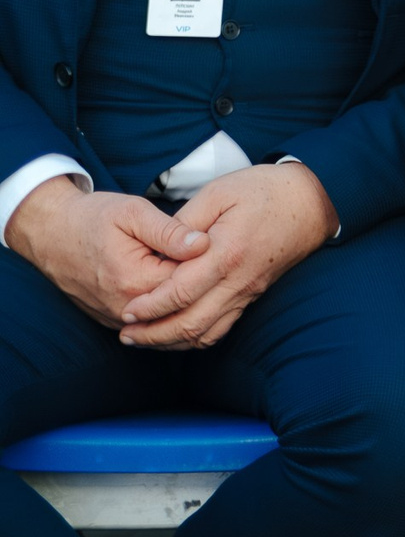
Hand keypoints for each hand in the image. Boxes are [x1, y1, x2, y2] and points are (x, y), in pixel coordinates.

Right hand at [5, 175, 206, 329]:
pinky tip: (182, 288)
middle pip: (183, 305)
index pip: (191, 283)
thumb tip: (204, 244)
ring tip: (199, 272)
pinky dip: (169, 309)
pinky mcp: (112, 320)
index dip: (211, 265)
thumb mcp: (133, 212)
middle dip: (202, 284)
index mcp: (136, 280)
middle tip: (214, 258)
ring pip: (168, 318)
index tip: (223, 244)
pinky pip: (150, 323)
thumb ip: (170, 231)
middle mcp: (126, 307)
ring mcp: (117, 318)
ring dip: (187, 299)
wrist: (49, 233)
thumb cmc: (92, 218)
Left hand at [117, 164, 335, 348]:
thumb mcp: (218, 193)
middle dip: (154, 334)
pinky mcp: (254, 294)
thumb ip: (185, 223)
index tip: (126, 311)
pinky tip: (177, 333)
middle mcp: (238, 279)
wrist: (312, 200)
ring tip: (144, 339)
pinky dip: (197, 337)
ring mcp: (248, 290)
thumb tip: (158, 250)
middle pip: (191, 323)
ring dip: (172, 341)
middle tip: (126, 334)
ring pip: (207, 332)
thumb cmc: (264, 190)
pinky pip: (224, 327)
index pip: (179, 292)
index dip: (149, 307)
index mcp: (226, 252)